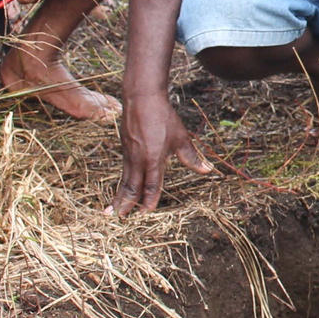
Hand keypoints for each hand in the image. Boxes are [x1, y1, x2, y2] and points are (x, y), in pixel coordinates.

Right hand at [110, 95, 212, 215]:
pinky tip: (119, 190)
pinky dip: (120, 183)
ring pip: (124, 180)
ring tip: (111, 212)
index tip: (146, 213)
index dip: (149, 200)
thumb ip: (191, 157)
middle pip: (132, 187)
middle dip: (125, 204)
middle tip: (119, 219)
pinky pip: (123, 171)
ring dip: (119, 197)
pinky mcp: (124, 149)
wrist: (141, 98)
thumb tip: (207, 170)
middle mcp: (138, 159)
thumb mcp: (181, 138)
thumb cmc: (163, 117)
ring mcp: (129, 154)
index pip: (152, 185)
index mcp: (153, 158)